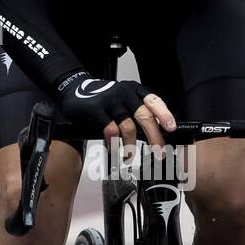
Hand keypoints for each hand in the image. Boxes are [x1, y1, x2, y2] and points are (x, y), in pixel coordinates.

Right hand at [55, 71, 176, 148]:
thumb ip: (137, 111)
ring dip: (130, 145)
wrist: (73, 88)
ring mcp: (110, 100)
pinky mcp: (97, 109)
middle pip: (145, 116)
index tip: (171, 128)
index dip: (164, 115)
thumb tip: (156, 132)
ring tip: (129, 155)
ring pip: (128, 127)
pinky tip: (112, 149)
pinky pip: (110, 131)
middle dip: (154, 137)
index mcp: (134, 90)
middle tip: (159, 151)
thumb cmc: (102, 98)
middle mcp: (124, 93)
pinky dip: (113, 143)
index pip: (154, 101)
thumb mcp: (122, 99)